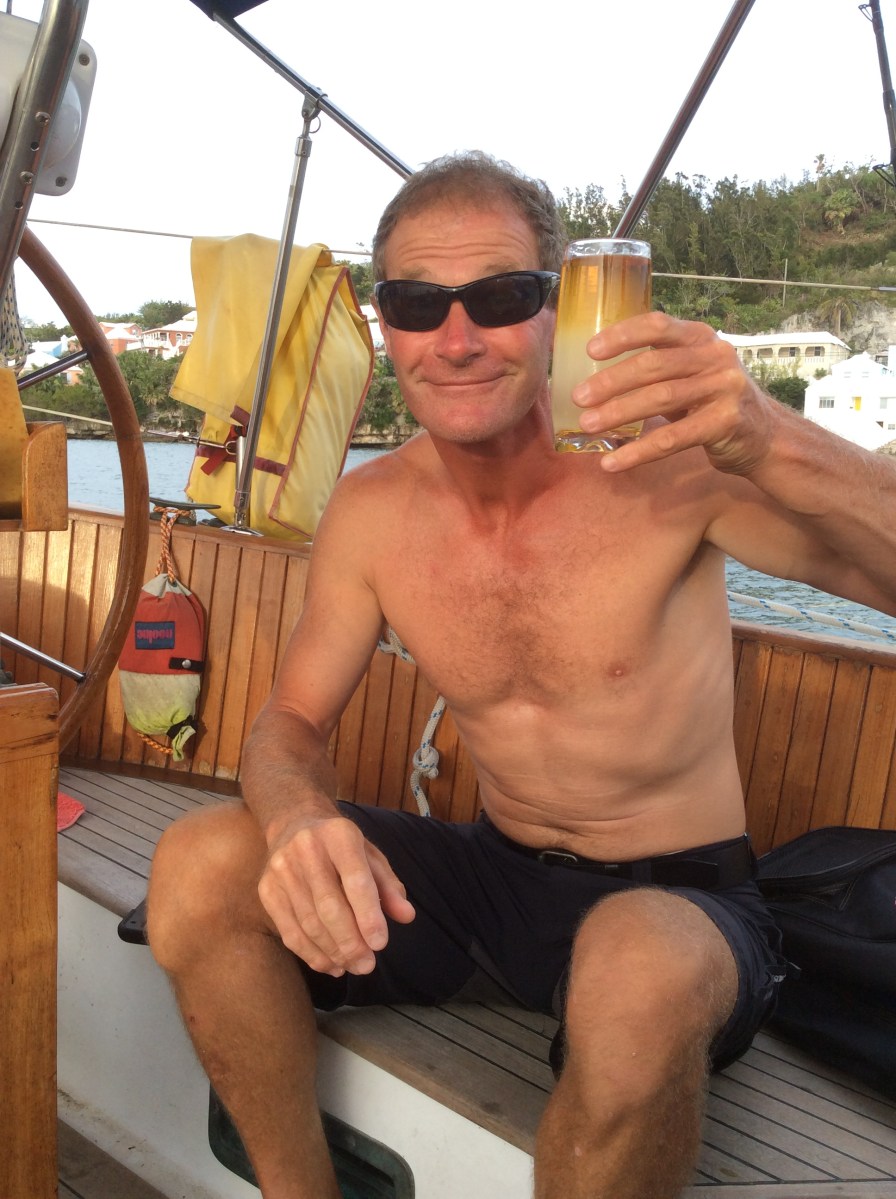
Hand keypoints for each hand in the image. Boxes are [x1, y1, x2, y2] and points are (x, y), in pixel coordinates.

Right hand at [258, 811, 415, 977]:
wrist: (294, 824)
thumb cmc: (340, 846)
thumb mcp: (370, 855)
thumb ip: (388, 886)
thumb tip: (407, 916)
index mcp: (339, 834)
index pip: (356, 880)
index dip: (368, 915)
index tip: (380, 944)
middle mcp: (306, 849)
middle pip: (329, 906)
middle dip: (350, 942)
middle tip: (367, 965)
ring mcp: (282, 869)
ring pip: (309, 923)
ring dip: (333, 952)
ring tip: (353, 967)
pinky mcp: (266, 889)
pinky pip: (289, 931)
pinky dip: (311, 954)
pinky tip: (330, 965)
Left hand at [571, 313, 780, 475]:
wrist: (766, 437)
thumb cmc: (714, 402)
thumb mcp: (692, 373)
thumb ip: (658, 366)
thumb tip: (595, 375)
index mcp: (701, 337)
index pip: (658, 326)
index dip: (623, 335)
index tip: (590, 350)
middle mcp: (715, 357)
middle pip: (654, 365)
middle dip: (611, 382)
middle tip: (578, 397)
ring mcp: (723, 389)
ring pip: (661, 399)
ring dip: (618, 413)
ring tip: (588, 425)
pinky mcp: (725, 424)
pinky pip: (672, 439)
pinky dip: (638, 452)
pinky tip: (613, 462)